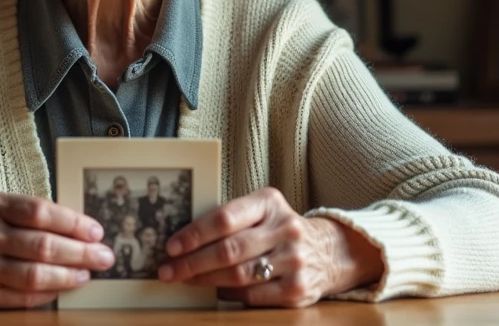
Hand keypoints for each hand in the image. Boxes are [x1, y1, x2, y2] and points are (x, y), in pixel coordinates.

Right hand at [0, 191, 114, 308]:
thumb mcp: (1, 209)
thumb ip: (33, 215)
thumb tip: (83, 231)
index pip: (38, 212)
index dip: (72, 222)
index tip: (95, 231)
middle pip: (41, 245)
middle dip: (79, 252)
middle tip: (103, 256)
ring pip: (34, 274)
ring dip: (68, 275)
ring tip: (87, 273)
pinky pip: (23, 297)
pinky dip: (49, 292)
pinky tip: (65, 286)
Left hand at [156, 187, 383, 307]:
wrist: (329, 251)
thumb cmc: (280, 229)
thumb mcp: (262, 210)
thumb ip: (231, 219)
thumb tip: (183, 241)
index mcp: (269, 202)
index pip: (225, 218)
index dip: (194, 234)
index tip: (171, 246)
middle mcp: (285, 229)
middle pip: (228, 250)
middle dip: (192, 262)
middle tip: (168, 270)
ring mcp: (293, 260)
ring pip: (238, 275)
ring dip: (205, 280)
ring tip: (185, 280)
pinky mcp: (297, 289)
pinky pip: (252, 295)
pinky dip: (228, 294)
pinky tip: (215, 291)